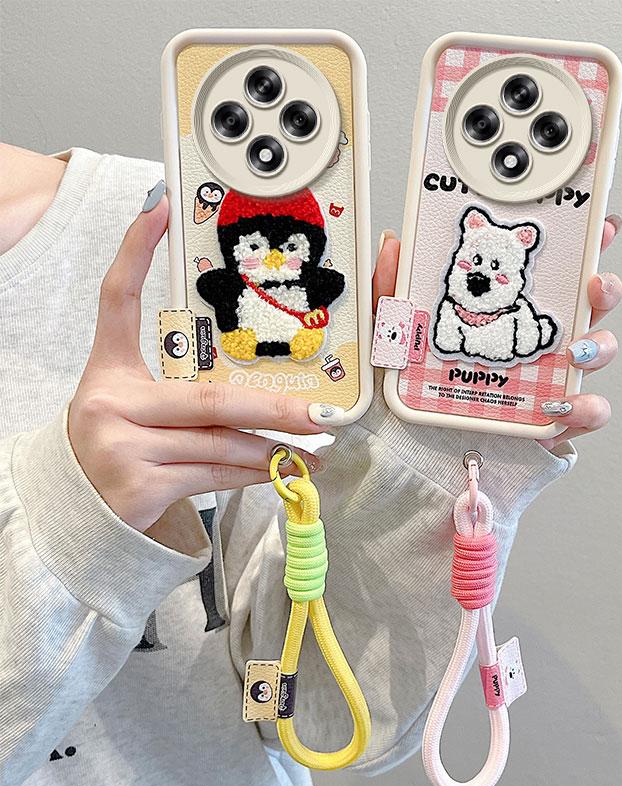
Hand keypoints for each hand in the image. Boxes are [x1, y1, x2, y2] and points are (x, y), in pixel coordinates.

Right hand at [69, 188, 323, 532]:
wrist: (73, 510)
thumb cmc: (117, 445)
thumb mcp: (139, 409)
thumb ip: (188, 396)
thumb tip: (261, 401)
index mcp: (108, 370)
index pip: (118, 300)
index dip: (135, 251)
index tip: (159, 208)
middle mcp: (110, 402)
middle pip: (208, 397)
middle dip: (271, 408)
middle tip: (316, 414)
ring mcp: (120, 446)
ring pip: (218, 443)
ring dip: (271, 449)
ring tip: (310, 451)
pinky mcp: (136, 487)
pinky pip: (213, 477)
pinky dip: (250, 475)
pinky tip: (276, 472)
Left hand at [371, 216, 621, 450]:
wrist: (412, 440)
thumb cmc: (413, 379)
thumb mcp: (397, 328)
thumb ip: (393, 287)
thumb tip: (393, 242)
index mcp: (510, 305)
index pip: (555, 268)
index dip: (584, 243)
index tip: (598, 226)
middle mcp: (539, 336)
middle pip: (591, 303)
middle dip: (605, 288)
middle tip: (594, 283)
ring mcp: (550, 374)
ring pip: (598, 352)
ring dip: (600, 346)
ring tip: (577, 350)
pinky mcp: (551, 416)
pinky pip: (585, 411)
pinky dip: (585, 407)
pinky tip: (562, 402)